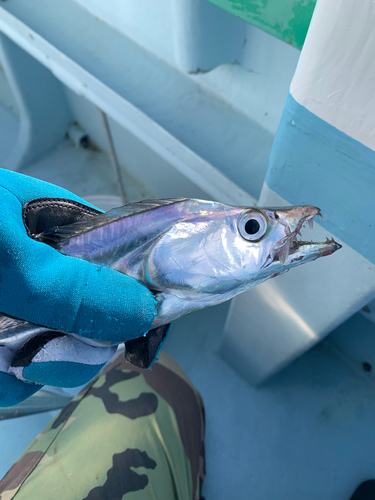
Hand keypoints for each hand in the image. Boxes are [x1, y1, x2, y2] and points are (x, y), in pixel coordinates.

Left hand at [0, 168, 156, 405]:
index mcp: (50, 225)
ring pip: (51, 351)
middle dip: (68, 343)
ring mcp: (16, 306)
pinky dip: (1, 382)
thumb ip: (70, 287)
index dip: (132, 291)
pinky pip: (12, 374)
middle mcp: (39, 267)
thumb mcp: (1, 254)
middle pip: (90, 315)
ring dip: (26, 367)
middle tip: (37, 349)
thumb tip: (142, 312)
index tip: (135, 331)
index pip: (117, 255)